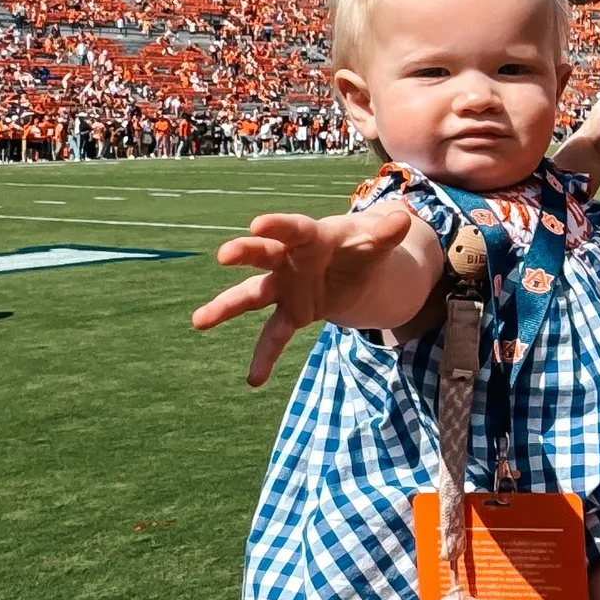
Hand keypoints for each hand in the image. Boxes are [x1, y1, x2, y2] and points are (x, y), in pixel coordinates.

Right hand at [191, 202, 420, 385]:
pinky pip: (273, 335)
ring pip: (251, 296)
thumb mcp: (375, 242)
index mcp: (311, 237)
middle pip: (263, 255)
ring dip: (226, 307)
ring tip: (199, 320)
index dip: (277, 226)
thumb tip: (401, 220)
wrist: (357, 268)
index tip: (257, 224)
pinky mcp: (292, 312)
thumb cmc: (360, 247)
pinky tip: (254, 380)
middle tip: (224, 255)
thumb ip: (385, 235)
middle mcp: (289, 260)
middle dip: (245, 254)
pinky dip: (264, 357)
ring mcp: (285, 287)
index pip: (293, 229)